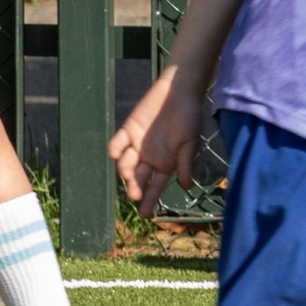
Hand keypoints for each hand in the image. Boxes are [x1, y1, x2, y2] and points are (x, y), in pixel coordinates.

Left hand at [111, 65, 205, 208]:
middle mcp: (150, 157)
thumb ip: (185, 164)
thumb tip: (187, 187)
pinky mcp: (129, 129)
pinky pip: (118, 143)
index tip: (145, 215)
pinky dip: (115, 149)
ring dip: (125, 170)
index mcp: (166, 164)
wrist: (179, 91)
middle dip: (135, 187)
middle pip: (138, 178)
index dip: (150, 200)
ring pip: (126, 163)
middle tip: (134, 193)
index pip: (155, 187)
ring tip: (128, 172)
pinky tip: (116, 153)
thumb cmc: (189, 117)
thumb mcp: (190, 143)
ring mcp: (138, 144)